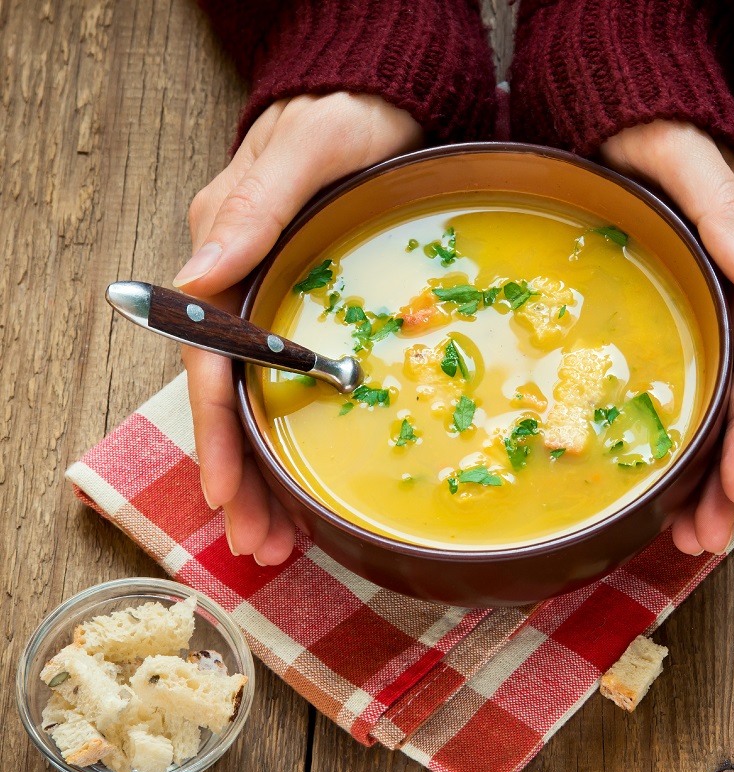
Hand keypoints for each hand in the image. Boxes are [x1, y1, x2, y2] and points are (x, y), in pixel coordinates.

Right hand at [177, 93, 422, 564]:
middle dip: (244, 479)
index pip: (212, 362)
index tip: (225, 494)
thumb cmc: (340, 119)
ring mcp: (280, 303)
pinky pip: (299, 387)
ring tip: (281, 544)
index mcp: (230, 258)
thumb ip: (251, 212)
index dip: (219, 433)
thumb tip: (194, 281)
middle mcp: (245, 288)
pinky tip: (310, 486)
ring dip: (270, 477)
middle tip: (261, 549)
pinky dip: (301, 439)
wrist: (380, 102)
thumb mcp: (301, 154)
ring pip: (265, 406)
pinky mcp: (315, 310)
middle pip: (235, 402)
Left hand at [600, 121, 733, 555]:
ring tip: (679, 542)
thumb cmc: (656, 136)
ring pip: (709, 417)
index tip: (733, 489)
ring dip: (700, 482)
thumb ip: (729, 215)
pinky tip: (654, 491)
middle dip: (725, 482)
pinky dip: (669, 449)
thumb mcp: (689, 162)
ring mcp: (698, 326)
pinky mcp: (667, 331)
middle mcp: (730, 312)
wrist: (620, 120)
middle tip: (699, 544)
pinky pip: (674, 399)